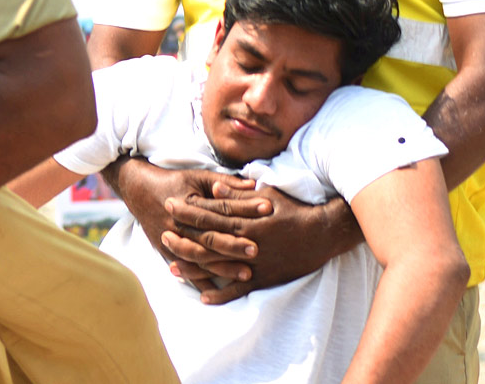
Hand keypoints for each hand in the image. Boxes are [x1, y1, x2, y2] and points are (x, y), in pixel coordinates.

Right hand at [116, 160, 265, 280]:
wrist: (140, 191)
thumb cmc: (174, 181)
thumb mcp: (198, 176)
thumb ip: (226, 182)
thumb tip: (254, 185)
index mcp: (189, 202)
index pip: (221, 207)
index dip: (245, 208)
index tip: (268, 209)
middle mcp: (180, 224)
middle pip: (210, 237)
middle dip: (234, 245)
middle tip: (257, 250)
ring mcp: (172, 240)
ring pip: (201, 258)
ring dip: (223, 267)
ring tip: (247, 274)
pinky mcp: (168, 253)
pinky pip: (187, 271)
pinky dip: (202, 282)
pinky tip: (220, 291)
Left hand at [164, 181, 358, 303]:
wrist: (322, 234)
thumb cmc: (293, 210)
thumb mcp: (266, 194)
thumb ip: (238, 193)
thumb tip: (214, 187)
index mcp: (245, 219)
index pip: (209, 213)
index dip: (188, 210)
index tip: (169, 205)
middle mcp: (247, 242)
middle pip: (207, 240)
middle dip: (183, 238)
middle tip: (162, 236)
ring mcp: (255, 263)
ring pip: (218, 266)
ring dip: (194, 267)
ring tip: (172, 267)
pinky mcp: (265, 278)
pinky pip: (239, 289)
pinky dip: (221, 294)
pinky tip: (203, 296)